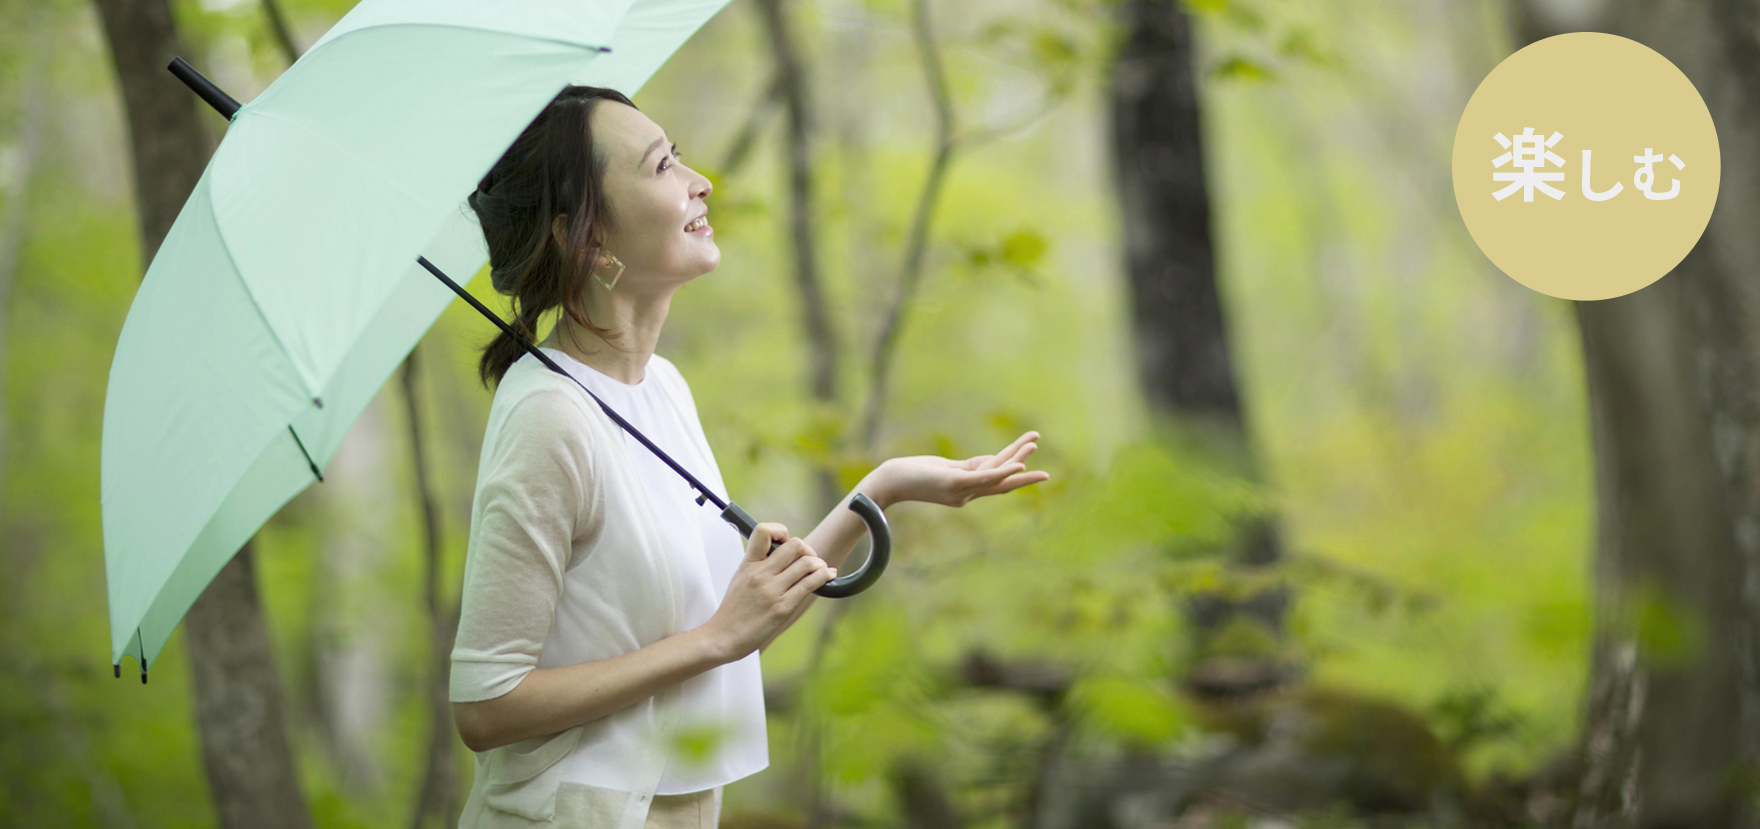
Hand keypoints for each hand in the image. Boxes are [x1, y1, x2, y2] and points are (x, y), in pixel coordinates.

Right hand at [703, 522, 836, 660]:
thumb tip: (782, 551)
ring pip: (807, 563)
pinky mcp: (782, 607)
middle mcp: (760, 574)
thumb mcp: (740, 578)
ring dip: (819, 564)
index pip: (763, 531)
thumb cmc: (733, 610)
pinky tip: (828, 575)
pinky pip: (810, 584)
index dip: (780, 531)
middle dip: (807, 550)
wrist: (723, 637)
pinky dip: (824, 576)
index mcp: (748, 564)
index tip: (785, 541)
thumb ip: (759, 563)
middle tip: (809, 559)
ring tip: (820, 569)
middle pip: (795, 545)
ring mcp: (772, 590)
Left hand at [878, 431, 1049, 507]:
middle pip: (1001, 483)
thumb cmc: (912, 475)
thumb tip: (989, 462)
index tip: (1031, 462)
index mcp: (965, 491)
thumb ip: (967, 468)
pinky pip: (983, 478)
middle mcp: (966, 495)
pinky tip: (1018, 465)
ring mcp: (960, 490)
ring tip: (1033, 445)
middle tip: (1049, 476)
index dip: (1014, 472)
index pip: (995, 481)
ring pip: (995, 475)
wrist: (888, 483)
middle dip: (1025, 478)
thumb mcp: (944, 469)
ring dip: (1017, 459)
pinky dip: (1003, 472)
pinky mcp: (953, 483)